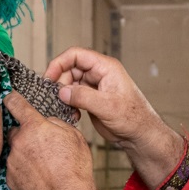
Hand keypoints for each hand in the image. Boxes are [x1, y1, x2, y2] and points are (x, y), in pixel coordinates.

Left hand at [3, 92, 105, 189]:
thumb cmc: (75, 168)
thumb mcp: (74, 136)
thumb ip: (56, 124)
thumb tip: (47, 123)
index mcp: (34, 127)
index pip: (15, 104)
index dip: (12, 98)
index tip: (9, 97)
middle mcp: (18, 142)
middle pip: (15, 132)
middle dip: (25, 136)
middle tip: (41, 146)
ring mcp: (12, 162)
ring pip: (15, 152)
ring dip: (25, 155)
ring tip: (44, 167)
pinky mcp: (10, 180)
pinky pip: (14, 170)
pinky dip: (23, 172)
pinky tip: (39, 178)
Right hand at [46, 47, 184, 189]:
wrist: (139, 135)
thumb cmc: (133, 117)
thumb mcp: (107, 106)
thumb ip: (83, 97)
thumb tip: (62, 91)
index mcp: (105, 67)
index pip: (76, 55)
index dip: (59, 63)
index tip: (49, 78)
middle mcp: (99, 73)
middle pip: (70, 68)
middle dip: (60, 82)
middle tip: (55, 98)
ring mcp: (95, 86)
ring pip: (70, 83)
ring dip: (64, 95)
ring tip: (66, 109)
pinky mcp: (92, 98)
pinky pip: (73, 95)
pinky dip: (69, 104)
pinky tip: (73, 115)